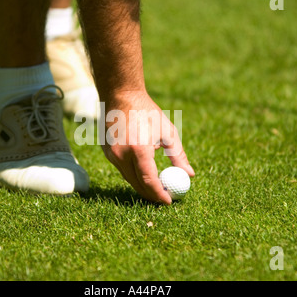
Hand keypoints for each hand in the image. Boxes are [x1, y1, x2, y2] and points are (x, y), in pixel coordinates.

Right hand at [101, 90, 194, 204]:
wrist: (119, 95)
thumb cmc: (147, 112)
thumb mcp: (167, 131)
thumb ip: (178, 155)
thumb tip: (189, 175)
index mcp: (139, 149)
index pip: (149, 181)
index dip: (159, 194)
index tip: (169, 201)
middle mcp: (121, 154)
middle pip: (137, 184)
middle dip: (151, 195)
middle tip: (164, 198)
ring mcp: (111, 155)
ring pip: (128, 178)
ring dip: (142, 185)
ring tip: (157, 186)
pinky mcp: (106, 153)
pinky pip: (121, 169)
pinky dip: (132, 173)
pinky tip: (142, 170)